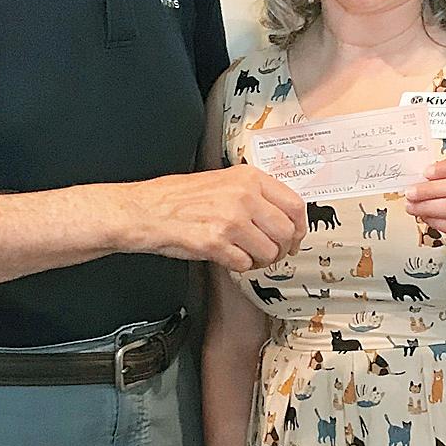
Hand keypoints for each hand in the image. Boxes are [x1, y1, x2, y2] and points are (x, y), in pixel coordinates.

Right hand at [118, 166, 306, 270]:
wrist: (146, 211)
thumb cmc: (179, 198)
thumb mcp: (223, 181)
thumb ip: (254, 193)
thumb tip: (284, 215)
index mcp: (249, 178)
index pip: (295, 205)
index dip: (299, 227)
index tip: (295, 237)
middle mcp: (244, 196)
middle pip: (287, 232)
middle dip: (282, 249)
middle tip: (271, 253)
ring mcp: (231, 220)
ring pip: (270, 252)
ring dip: (260, 260)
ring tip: (246, 255)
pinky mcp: (216, 243)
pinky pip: (245, 265)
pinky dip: (239, 267)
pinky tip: (228, 257)